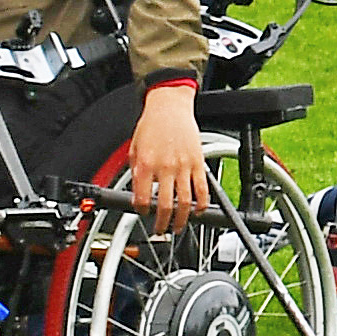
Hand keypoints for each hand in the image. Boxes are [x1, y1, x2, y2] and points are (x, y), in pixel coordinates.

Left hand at [119, 85, 215, 221]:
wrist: (169, 106)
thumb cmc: (152, 125)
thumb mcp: (133, 148)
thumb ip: (136, 172)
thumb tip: (137, 194)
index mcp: (146, 164)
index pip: (142, 198)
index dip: (141, 211)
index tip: (143, 213)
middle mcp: (165, 167)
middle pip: (165, 205)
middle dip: (162, 223)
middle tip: (160, 229)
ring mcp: (184, 165)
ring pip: (185, 201)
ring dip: (182, 219)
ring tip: (178, 226)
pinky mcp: (198, 162)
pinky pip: (203, 189)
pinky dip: (202, 204)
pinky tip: (198, 210)